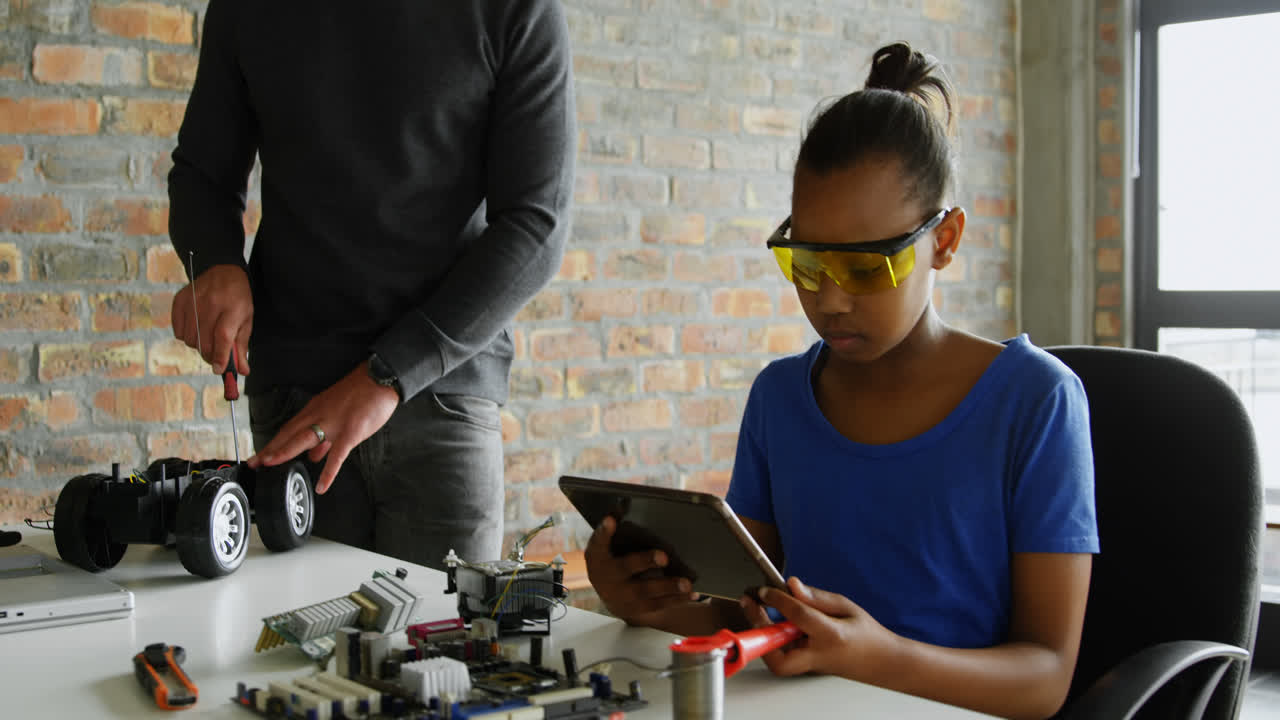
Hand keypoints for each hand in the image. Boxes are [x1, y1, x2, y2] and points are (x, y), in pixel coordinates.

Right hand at [171, 264, 251, 375]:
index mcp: (233, 308)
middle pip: (204, 342)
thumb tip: (241, 371)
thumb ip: (242, 346)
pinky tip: (196, 328)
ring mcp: (193, 301)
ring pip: (189, 339)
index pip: (223, 337)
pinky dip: (186, 336)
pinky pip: (178, 331)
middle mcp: (211, 303)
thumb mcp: (246, 320)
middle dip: (210, 355)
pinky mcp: (180, 300)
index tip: (219, 369)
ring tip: (207, 337)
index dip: (220, 356)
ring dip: (198, 346)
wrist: (222, 271)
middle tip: (215, 356)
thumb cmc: (237, 299)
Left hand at [246, 362, 398, 493]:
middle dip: (270, 449)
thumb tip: (315, 455)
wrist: (379, 378)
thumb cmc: (361, 392)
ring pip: (303, 439)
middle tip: (254, 463)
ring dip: (285, 451)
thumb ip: (325, 433)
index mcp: (315, 410)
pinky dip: (328, 472)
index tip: (260, 457)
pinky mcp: (350, 432)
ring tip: (271, 464)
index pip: (288, 429)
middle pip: (288, 434)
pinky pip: (337, 455)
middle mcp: (319, 416)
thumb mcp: (337, 409)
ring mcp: (333, 424)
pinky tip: (322, 486)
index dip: (272, 444)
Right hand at [584, 515, 697, 624]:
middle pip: (626, 568)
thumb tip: (626, 502)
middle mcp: (607, 577)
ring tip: (687, 582)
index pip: (599, 541)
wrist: (612, 596)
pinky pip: (660, 604)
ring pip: (647, 590)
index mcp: (598, 556)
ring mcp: (623, 596)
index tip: (612, 518)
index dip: (604, 531)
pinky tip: (693, 592)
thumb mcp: (610, 545)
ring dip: (668, 585)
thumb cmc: (615, 558)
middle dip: (645, 561)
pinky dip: (677, 598)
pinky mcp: (639, 609)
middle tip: (664, 556)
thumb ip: (615, 530)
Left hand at [741, 576, 899, 679]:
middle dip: (760, 633)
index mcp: (832, 636)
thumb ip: (816, 597)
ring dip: (764, 635)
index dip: (777, 600)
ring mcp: (811, 667)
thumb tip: (791, 585)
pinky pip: (782, 656)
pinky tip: (775, 622)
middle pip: (779, 658)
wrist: (881, 662)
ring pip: (777, 661)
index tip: (765, 589)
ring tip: (757, 608)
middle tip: (750, 606)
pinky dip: (773, 639)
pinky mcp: (805, 669)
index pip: (798, 616)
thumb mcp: (845, 606)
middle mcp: (819, 656)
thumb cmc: (866, 634)